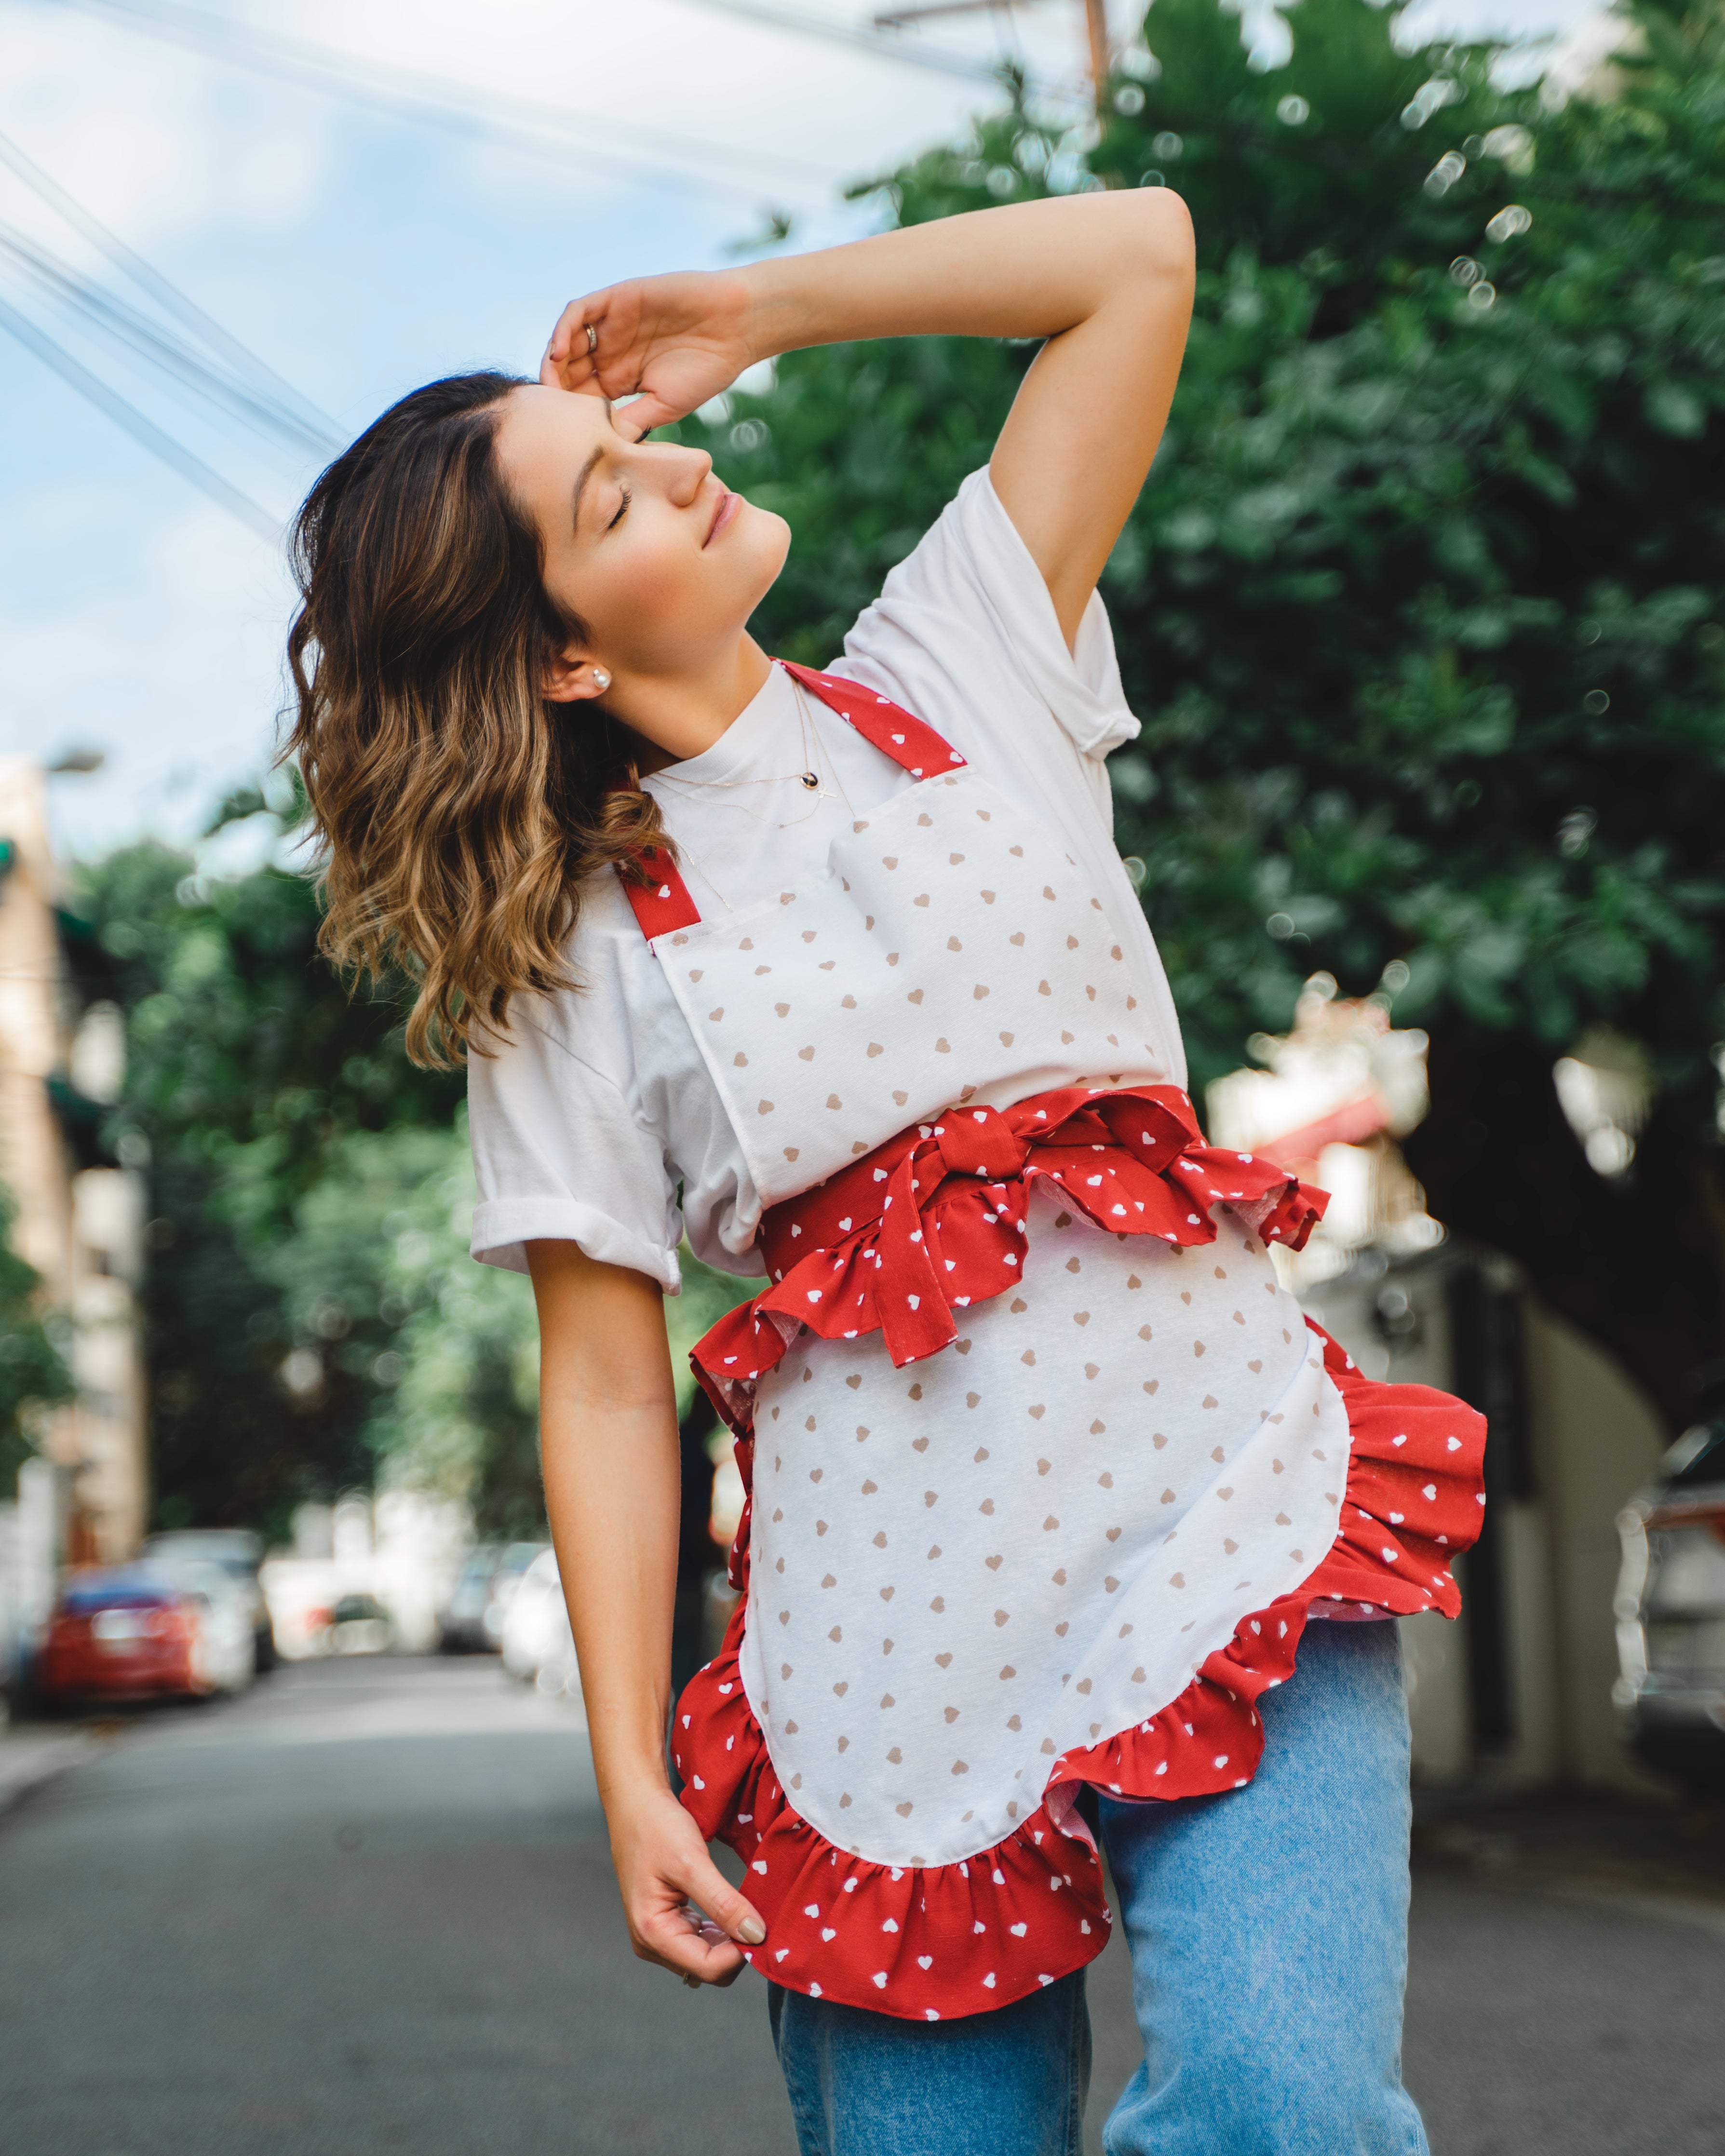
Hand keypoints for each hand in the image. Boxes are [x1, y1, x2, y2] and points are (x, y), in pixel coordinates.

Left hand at [541, 270, 758, 439]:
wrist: (734, 327)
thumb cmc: (707, 370)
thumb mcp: (664, 406)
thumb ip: (631, 421)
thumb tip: (603, 448)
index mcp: (620, 380)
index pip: (581, 396)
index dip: (566, 412)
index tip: (559, 431)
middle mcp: (611, 352)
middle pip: (568, 371)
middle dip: (554, 389)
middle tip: (547, 409)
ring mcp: (611, 325)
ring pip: (567, 342)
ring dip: (552, 363)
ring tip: (549, 383)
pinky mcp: (616, 300)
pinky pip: (579, 313)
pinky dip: (563, 330)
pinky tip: (559, 354)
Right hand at [608, 1782, 765, 1986]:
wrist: (636, 1805)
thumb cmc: (655, 1828)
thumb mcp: (692, 1863)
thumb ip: (723, 1902)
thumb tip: (755, 1935)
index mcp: (652, 1934)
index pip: (708, 1968)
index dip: (740, 1953)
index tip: (762, 1926)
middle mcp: (651, 1943)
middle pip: (707, 1968)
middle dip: (735, 1949)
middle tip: (756, 1915)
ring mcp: (657, 1936)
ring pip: (706, 1958)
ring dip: (728, 1940)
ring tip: (742, 1908)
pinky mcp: (666, 1924)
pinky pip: (699, 1942)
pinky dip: (719, 1931)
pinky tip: (727, 1907)